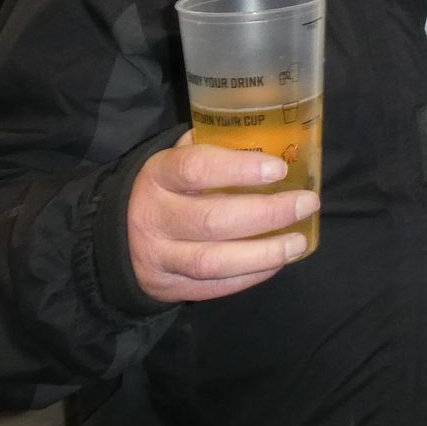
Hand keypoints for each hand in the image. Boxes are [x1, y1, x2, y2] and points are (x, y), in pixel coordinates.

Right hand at [126, 131, 317, 302]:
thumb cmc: (168, 189)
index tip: (279, 168)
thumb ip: (213, 148)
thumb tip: (271, 138)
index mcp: (159, 175)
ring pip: (213, 261)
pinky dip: (251, 276)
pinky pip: (214, 287)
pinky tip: (278, 262)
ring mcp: (159, 257)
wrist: (120, 238)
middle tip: (307, 203)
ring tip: (299, 242)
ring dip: (264, 253)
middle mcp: (154, 217)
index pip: (195, 168)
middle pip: (212, 219)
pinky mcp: (169, 287)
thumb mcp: (177, 160)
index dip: (239, 168)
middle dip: (267, 213)